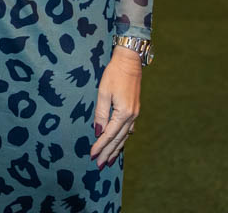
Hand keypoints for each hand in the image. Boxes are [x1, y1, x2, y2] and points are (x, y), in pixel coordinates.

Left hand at [89, 46, 141, 168]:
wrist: (130, 62)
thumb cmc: (114, 74)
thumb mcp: (103, 92)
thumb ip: (101, 113)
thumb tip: (98, 131)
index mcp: (123, 113)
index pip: (109, 135)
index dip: (100, 146)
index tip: (92, 155)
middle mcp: (131, 117)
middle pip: (118, 139)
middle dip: (108, 153)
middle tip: (100, 165)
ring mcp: (135, 114)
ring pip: (125, 136)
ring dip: (116, 149)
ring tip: (110, 160)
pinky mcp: (134, 110)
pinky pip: (128, 130)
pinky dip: (122, 138)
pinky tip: (119, 143)